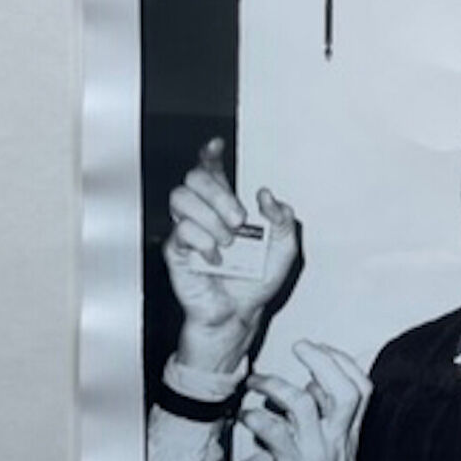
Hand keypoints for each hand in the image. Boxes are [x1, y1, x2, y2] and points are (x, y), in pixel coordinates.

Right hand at [163, 138, 299, 371]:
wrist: (240, 315)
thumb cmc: (257, 281)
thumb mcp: (285, 249)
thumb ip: (283, 220)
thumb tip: (266, 196)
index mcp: (226, 206)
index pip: (211, 171)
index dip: (209, 155)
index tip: (215, 146)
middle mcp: (203, 213)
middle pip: (193, 177)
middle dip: (219, 193)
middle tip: (240, 221)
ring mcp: (186, 230)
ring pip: (180, 197)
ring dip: (210, 217)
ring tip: (228, 242)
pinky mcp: (176, 251)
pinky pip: (181, 231)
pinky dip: (203, 241)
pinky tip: (216, 258)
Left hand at [241, 341, 371, 460]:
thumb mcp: (334, 453)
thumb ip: (326, 419)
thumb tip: (312, 387)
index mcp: (348, 435)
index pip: (361, 388)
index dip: (343, 361)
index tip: (321, 348)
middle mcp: (337, 440)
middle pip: (343, 389)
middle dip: (321, 360)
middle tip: (299, 346)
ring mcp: (316, 453)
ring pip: (304, 403)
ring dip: (276, 384)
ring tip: (256, 381)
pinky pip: (275, 433)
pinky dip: (257, 417)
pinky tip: (246, 416)